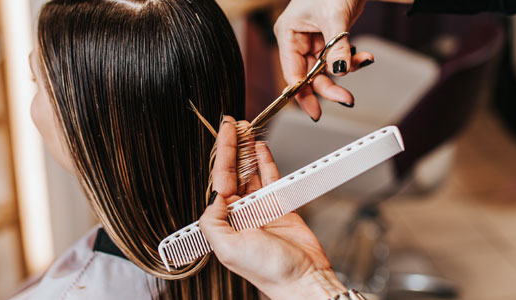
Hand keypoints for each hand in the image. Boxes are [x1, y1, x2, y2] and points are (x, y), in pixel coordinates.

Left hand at [199, 116, 345, 299]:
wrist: (302, 279)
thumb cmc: (268, 271)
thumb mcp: (227, 248)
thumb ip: (212, 221)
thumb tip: (213, 196)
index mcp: (224, 223)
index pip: (219, 181)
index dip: (222, 155)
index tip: (224, 134)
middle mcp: (240, 214)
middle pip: (234, 173)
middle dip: (233, 148)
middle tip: (233, 124)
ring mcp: (261, 209)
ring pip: (251, 173)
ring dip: (248, 151)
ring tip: (246, 130)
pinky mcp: (281, 207)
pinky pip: (271, 179)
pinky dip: (266, 162)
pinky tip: (261, 148)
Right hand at [274, 0, 374, 120]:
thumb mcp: (335, 17)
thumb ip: (336, 46)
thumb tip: (339, 71)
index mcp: (288, 34)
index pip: (292, 72)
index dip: (302, 94)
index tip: (315, 112)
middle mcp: (298, 39)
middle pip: (309, 75)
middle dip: (330, 86)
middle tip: (347, 99)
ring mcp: (314, 40)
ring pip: (326, 68)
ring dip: (347, 68)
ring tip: (364, 61)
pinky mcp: (329, 38)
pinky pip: (339, 57)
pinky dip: (353, 58)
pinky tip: (365, 55)